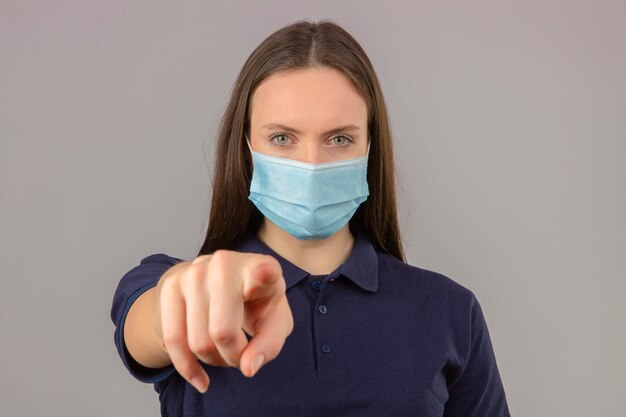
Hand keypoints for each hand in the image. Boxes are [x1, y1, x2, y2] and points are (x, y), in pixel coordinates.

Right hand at [152, 250, 293, 392]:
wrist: (217, 281)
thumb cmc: (255, 303)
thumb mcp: (274, 321)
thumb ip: (269, 344)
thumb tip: (248, 368)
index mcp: (259, 268)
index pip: (262, 270)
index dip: (263, 273)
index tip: (265, 272)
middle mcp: (225, 263)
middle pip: (223, 331)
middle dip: (233, 357)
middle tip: (240, 354)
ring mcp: (194, 272)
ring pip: (198, 342)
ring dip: (213, 361)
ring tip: (224, 353)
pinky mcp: (171, 285)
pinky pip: (172, 340)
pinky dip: (187, 368)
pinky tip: (201, 380)